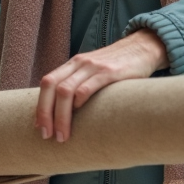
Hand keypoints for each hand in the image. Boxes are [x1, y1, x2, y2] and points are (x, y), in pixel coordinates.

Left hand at [35, 29, 168, 143]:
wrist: (143, 47)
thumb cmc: (119, 66)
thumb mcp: (94, 71)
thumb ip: (81, 85)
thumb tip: (68, 114)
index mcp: (73, 64)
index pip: (47, 82)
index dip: (40, 106)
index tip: (40, 128)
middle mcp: (79, 63)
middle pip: (50, 86)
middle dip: (44, 113)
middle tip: (46, 135)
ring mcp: (93, 66)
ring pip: (65, 90)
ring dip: (60, 116)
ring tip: (62, 135)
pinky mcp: (109, 72)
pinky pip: (86, 87)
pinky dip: (78, 102)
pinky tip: (80, 115)